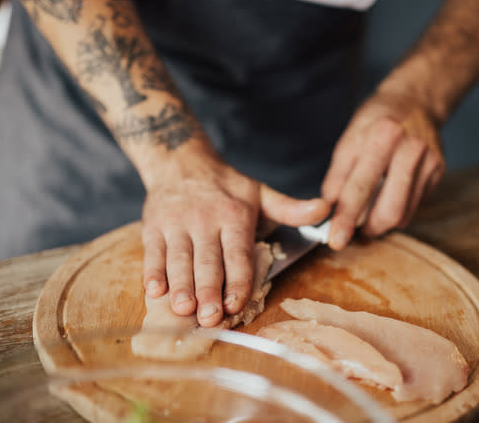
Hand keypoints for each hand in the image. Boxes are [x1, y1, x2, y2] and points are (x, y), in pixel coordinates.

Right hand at [141, 155, 329, 326]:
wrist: (180, 160)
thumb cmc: (225, 186)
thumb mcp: (261, 193)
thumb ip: (291, 209)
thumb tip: (326, 209)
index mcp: (234, 216)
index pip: (237, 254)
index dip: (236, 280)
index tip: (235, 304)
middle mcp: (205, 220)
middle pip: (207, 261)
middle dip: (208, 291)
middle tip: (210, 317)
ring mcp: (176, 224)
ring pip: (179, 260)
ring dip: (180, 286)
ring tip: (183, 310)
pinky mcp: (153, 227)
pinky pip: (153, 252)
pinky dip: (153, 272)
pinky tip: (154, 291)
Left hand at [322, 92, 444, 249]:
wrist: (415, 101)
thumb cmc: (376, 121)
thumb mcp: (349, 139)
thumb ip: (338, 176)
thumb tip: (329, 210)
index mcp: (384, 136)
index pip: (360, 188)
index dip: (345, 218)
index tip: (335, 240)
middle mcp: (411, 149)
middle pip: (390, 210)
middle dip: (368, 229)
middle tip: (352, 233)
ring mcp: (429, 162)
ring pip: (404, 214)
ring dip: (380, 224)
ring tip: (367, 218)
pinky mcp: (438, 172)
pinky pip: (414, 206)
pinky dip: (396, 211)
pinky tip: (386, 201)